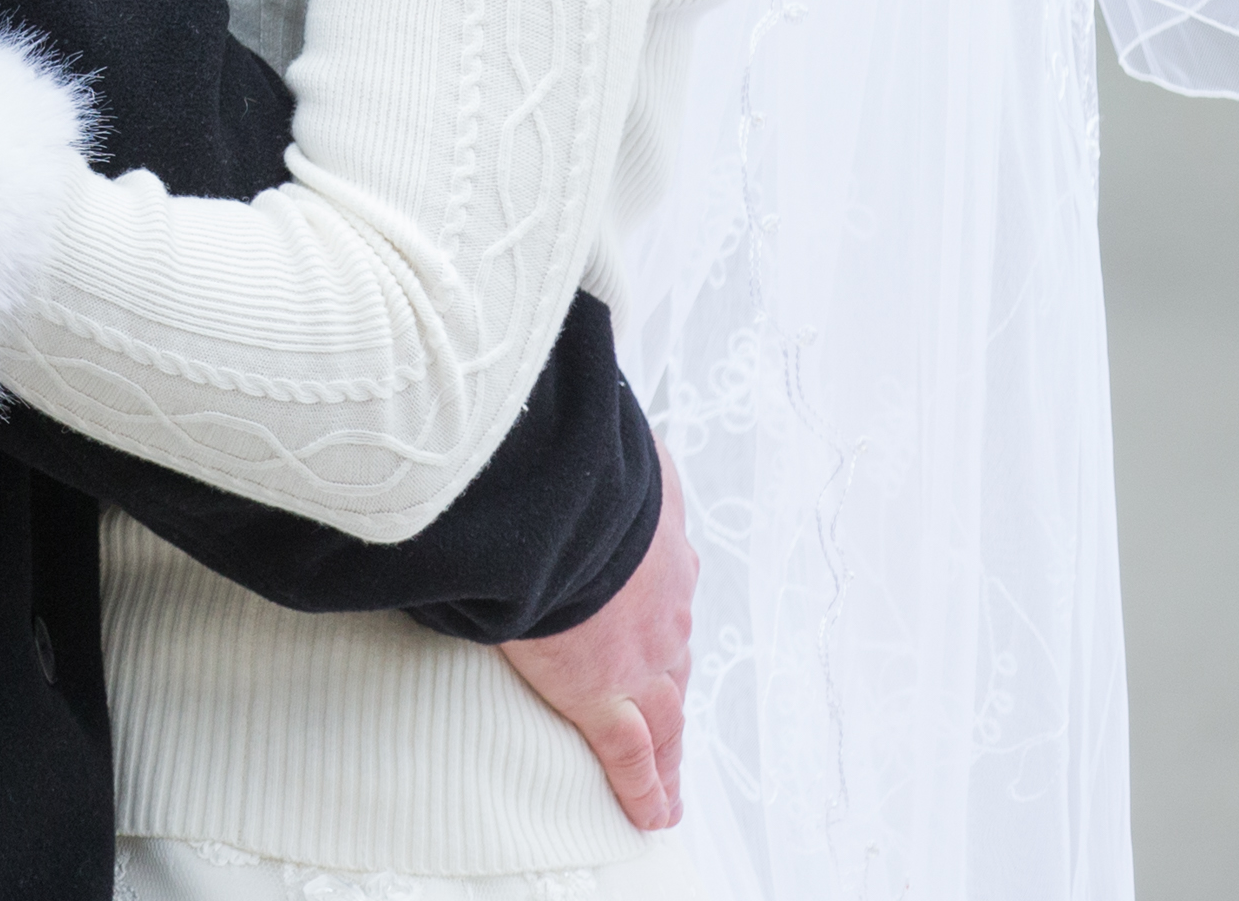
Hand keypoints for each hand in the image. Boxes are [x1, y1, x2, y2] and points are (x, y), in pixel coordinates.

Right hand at [496, 445, 692, 831]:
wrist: (563, 507)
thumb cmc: (572, 468)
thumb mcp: (607, 453)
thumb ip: (603, 455)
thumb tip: (597, 423)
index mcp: (657, 551)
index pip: (664, 599)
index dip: (662, 627)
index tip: (659, 645)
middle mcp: (662, 610)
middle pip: (674, 666)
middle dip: (672, 695)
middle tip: (672, 727)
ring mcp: (641, 659)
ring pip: (664, 717)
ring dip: (669, 748)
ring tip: (669, 781)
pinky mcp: (605, 698)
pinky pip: (631, 757)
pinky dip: (645, 789)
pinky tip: (654, 816)